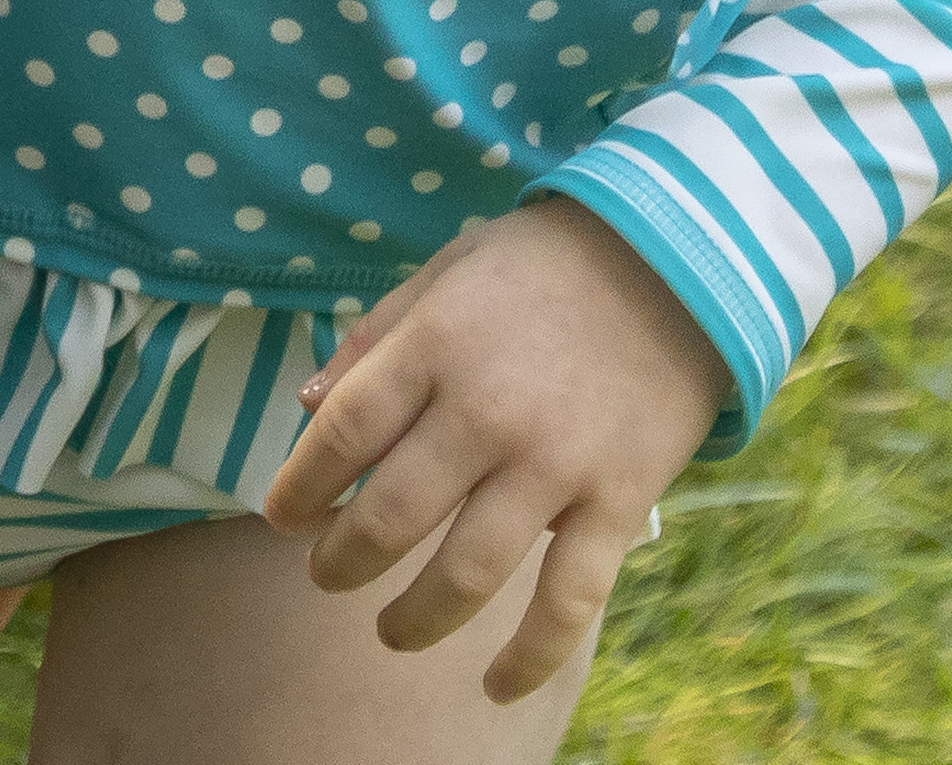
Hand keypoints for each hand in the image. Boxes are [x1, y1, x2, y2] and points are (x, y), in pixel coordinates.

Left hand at [262, 198, 726, 703]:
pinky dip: (529, 656)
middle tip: (323, 577)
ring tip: (388, 632)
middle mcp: (486, 412)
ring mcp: (554, 465)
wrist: (672, 269)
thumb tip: (307, 406)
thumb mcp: (442, 273)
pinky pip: (567, 601)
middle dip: (344, 559)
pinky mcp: (617, 505)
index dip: (300, 483)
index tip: (279, 516)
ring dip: (417, 616)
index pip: (344, 432)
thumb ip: (375, 340)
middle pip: (393, 514)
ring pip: (468, 571)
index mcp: (434, 347)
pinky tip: (493, 684)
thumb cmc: (538, 267)